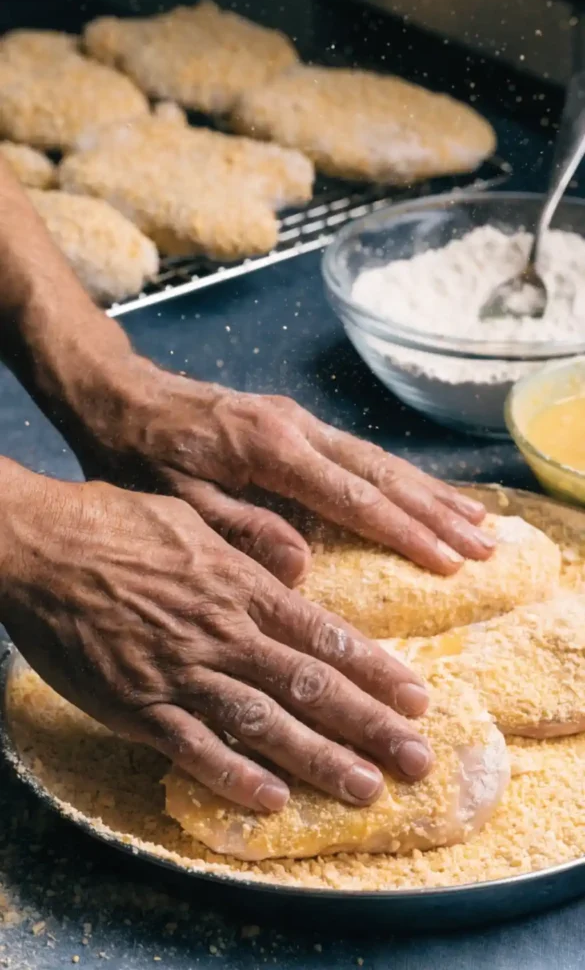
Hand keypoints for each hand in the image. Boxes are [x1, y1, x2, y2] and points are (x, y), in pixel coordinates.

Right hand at [1, 466, 432, 810]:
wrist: (41, 547)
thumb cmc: (114, 524)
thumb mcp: (192, 516)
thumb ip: (248, 544)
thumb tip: (298, 564)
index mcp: (239, 586)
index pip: (324, 635)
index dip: (375, 671)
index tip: (416, 699)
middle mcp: (222, 633)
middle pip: (310, 685)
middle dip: (369, 725)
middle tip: (417, 759)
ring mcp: (181, 672)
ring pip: (264, 724)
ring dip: (320, 758)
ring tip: (367, 788)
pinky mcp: (138, 705)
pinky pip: (193, 749)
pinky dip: (234, 777)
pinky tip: (273, 801)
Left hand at [74, 361, 493, 585]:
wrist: (120, 396)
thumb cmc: (140, 454)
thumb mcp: (176, 502)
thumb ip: (239, 530)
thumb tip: (302, 566)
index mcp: (269, 449)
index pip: (352, 496)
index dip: (403, 532)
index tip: (448, 561)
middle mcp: (295, 427)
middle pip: (380, 473)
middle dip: (435, 512)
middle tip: (486, 545)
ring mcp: (298, 420)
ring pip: (377, 459)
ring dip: (428, 491)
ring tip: (476, 520)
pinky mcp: (293, 422)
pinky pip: (358, 452)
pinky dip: (398, 476)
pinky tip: (421, 493)